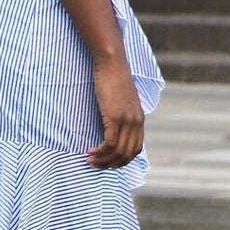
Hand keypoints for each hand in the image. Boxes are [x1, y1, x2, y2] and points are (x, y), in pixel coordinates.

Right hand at [88, 54, 144, 168]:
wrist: (112, 64)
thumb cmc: (113, 78)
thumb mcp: (121, 99)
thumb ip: (121, 113)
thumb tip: (113, 125)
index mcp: (140, 119)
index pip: (136, 149)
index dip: (123, 160)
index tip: (109, 162)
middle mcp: (136, 123)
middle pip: (128, 154)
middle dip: (112, 164)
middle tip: (97, 166)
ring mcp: (127, 121)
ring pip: (118, 151)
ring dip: (103, 160)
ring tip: (90, 161)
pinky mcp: (115, 117)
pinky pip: (109, 143)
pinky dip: (100, 151)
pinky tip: (90, 151)